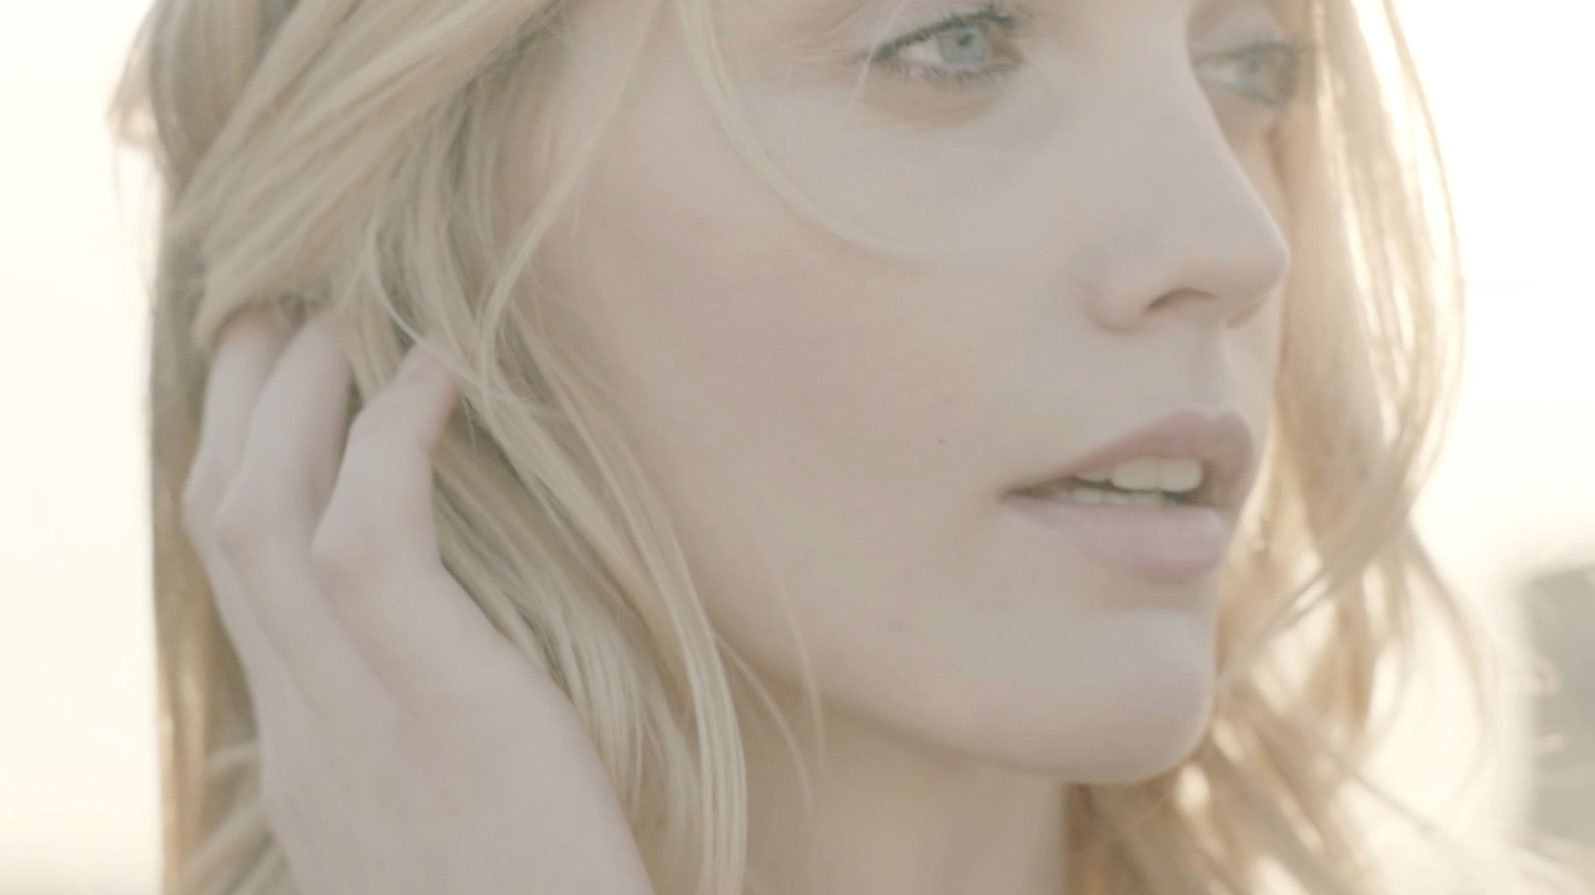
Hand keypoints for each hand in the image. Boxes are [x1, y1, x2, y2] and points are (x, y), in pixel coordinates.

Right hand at [180, 307, 656, 894]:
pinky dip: (390, 434)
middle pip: (215, 520)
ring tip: (339, 313)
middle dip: (232, 402)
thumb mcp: (445, 824)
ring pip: (257, 509)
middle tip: (272, 307)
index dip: (237, 465)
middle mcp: (300, 724)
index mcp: (303, 751)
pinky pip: (370, 532)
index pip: (229, 581)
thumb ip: (416, 741)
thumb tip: (444, 660)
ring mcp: (349, 714)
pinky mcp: (434, 698)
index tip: (273, 392)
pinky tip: (440, 373)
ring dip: (288, 395)